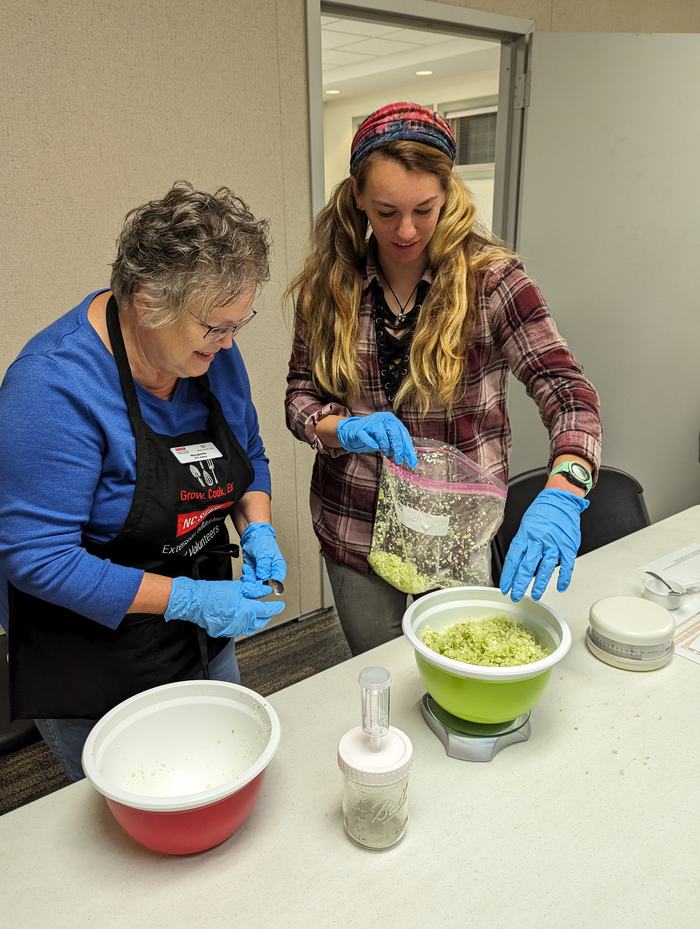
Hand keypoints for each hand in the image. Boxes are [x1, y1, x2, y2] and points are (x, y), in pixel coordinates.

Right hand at [164, 576, 284, 636]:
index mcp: (246, 611)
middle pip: (260, 622)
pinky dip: (243, 624)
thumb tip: (265, 590)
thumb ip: (253, 590)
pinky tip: (242, 617)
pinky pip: (238, 629)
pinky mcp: (224, 632)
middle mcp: (241, 623)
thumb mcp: (236, 587)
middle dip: (267, 616)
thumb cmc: (212, 593)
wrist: (194, 602)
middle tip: (270, 609)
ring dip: (255, 621)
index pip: (267, 611)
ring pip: (250, 627)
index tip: (280, 605)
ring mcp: (232, 629)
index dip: (275, 607)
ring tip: (257, 613)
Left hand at [240, 522, 286, 586]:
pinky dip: (246, 578)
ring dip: (249, 581)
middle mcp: (271, 574)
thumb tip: (263, 578)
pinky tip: (246, 570)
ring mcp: (261, 574)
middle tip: (249, 580)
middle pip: (265, 588)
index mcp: (278, 569)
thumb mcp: (265, 553)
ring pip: (256, 586)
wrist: (253, 536)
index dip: (268, 586)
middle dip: (256, 586)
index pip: (276, 584)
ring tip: (247, 569)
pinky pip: (249, 582)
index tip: (260, 583)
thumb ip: (264, 567)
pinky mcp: (253, 574)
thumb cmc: (263, 541)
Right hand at [336, 413, 417, 467]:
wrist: (352, 431)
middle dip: (398, 449)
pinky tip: (375, 447)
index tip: (411, 462)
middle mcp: (383, 418)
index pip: (403, 434)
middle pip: (395, 434)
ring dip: (385, 447)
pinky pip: (368, 438)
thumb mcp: (387, 439)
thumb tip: (408, 457)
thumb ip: (397, 445)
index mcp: (392, 420)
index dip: (408, 449)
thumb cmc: (372, 436)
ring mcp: (371, 423)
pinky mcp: (360, 429)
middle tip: (398, 460)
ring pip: (383, 436)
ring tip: (385, 452)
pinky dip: (372, 444)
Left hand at [499, 489, 588, 601]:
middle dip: (520, 584)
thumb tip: (516, 562)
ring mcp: (554, 544)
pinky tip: (560, 587)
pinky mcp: (568, 546)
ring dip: (540, 584)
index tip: (505, 587)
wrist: (561, 499)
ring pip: (545, 568)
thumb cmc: (543, 511)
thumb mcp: (525, 525)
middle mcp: (539, 540)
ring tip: (535, 595)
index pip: (514, 559)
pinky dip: (564, 577)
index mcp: (525, 535)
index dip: (508, 575)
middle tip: (516, 595)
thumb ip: (523, 544)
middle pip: (527, 566)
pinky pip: (566, 565)